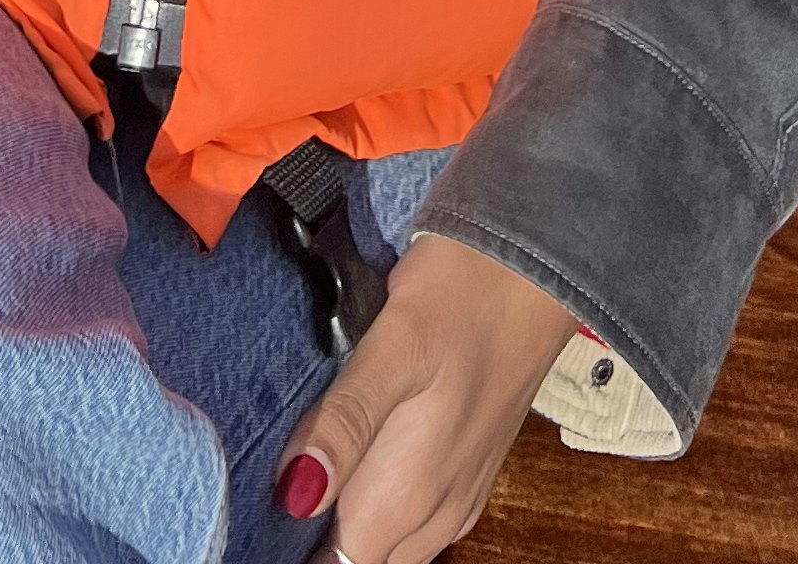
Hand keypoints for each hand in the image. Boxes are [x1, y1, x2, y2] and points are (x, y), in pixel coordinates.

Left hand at [274, 231, 574, 561]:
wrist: (541, 262)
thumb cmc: (467, 293)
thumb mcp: (398, 343)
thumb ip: (348, 419)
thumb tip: (296, 492)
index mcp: (409, 496)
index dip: (288, 543)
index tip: (256, 512)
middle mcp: (435, 515)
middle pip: (356, 558)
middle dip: (310, 538)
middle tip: (265, 482)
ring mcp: (455, 498)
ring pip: (384, 547)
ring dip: (342, 523)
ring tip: (296, 468)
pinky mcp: (465, 474)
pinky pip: (412, 524)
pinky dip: (374, 509)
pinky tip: (349, 463)